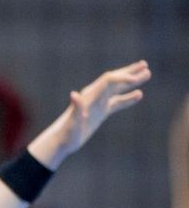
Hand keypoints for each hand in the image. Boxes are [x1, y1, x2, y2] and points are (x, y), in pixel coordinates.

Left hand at [29, 60, 149, 167]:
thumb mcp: (71, 123)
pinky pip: (116, 102)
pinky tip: (139, 94)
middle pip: (114, 80)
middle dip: (129, 72)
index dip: (122, 79)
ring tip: (147, 73)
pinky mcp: (99, 113)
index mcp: (89, 97)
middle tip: (144, 64)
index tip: (136, 81)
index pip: (108, 81)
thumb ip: (76, 109)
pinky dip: (127, 98)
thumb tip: (74, 94)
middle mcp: (94, 98)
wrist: (59, 142)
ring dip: (131, 82)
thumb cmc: (65, 134)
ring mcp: (98, 105)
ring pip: (117, 90)